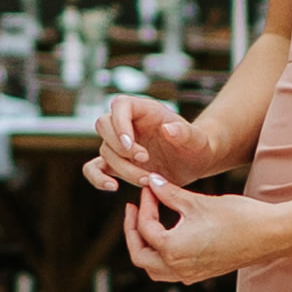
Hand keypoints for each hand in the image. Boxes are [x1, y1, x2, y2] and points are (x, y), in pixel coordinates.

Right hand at [81, 91, 204, 202]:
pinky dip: (97, 177)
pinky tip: (113, 187)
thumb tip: (167, 129)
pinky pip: (94, 168)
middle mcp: (128, 123)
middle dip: (121, 147)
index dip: (119, 124)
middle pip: (104, 125)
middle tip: (145, 160)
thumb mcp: (197, 140)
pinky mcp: (116, 164)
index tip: (131, 145)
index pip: (120, 105)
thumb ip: (185, 134)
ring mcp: (119, 144)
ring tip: (147, 180)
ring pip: (105, 150)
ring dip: (123, 168)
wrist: (194, 163)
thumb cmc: (196, 146)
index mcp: (145, 110)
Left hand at [122, 181, 282, 289]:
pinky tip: (169, 236)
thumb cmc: (236, 216)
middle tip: (135, 209)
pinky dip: (162, 256)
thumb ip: (169, 193)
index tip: (150, 186)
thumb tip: (150, 181)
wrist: (270, 234)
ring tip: (148, 224)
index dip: (144, 204)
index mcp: (172, 249)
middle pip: (139, 256)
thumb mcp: (197, 202)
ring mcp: (190, 275)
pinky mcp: (201, 275)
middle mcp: (178, 268)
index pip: (145, 228)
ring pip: (153, 269)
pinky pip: (170, 271)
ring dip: (145, 248)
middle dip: (132, 232)